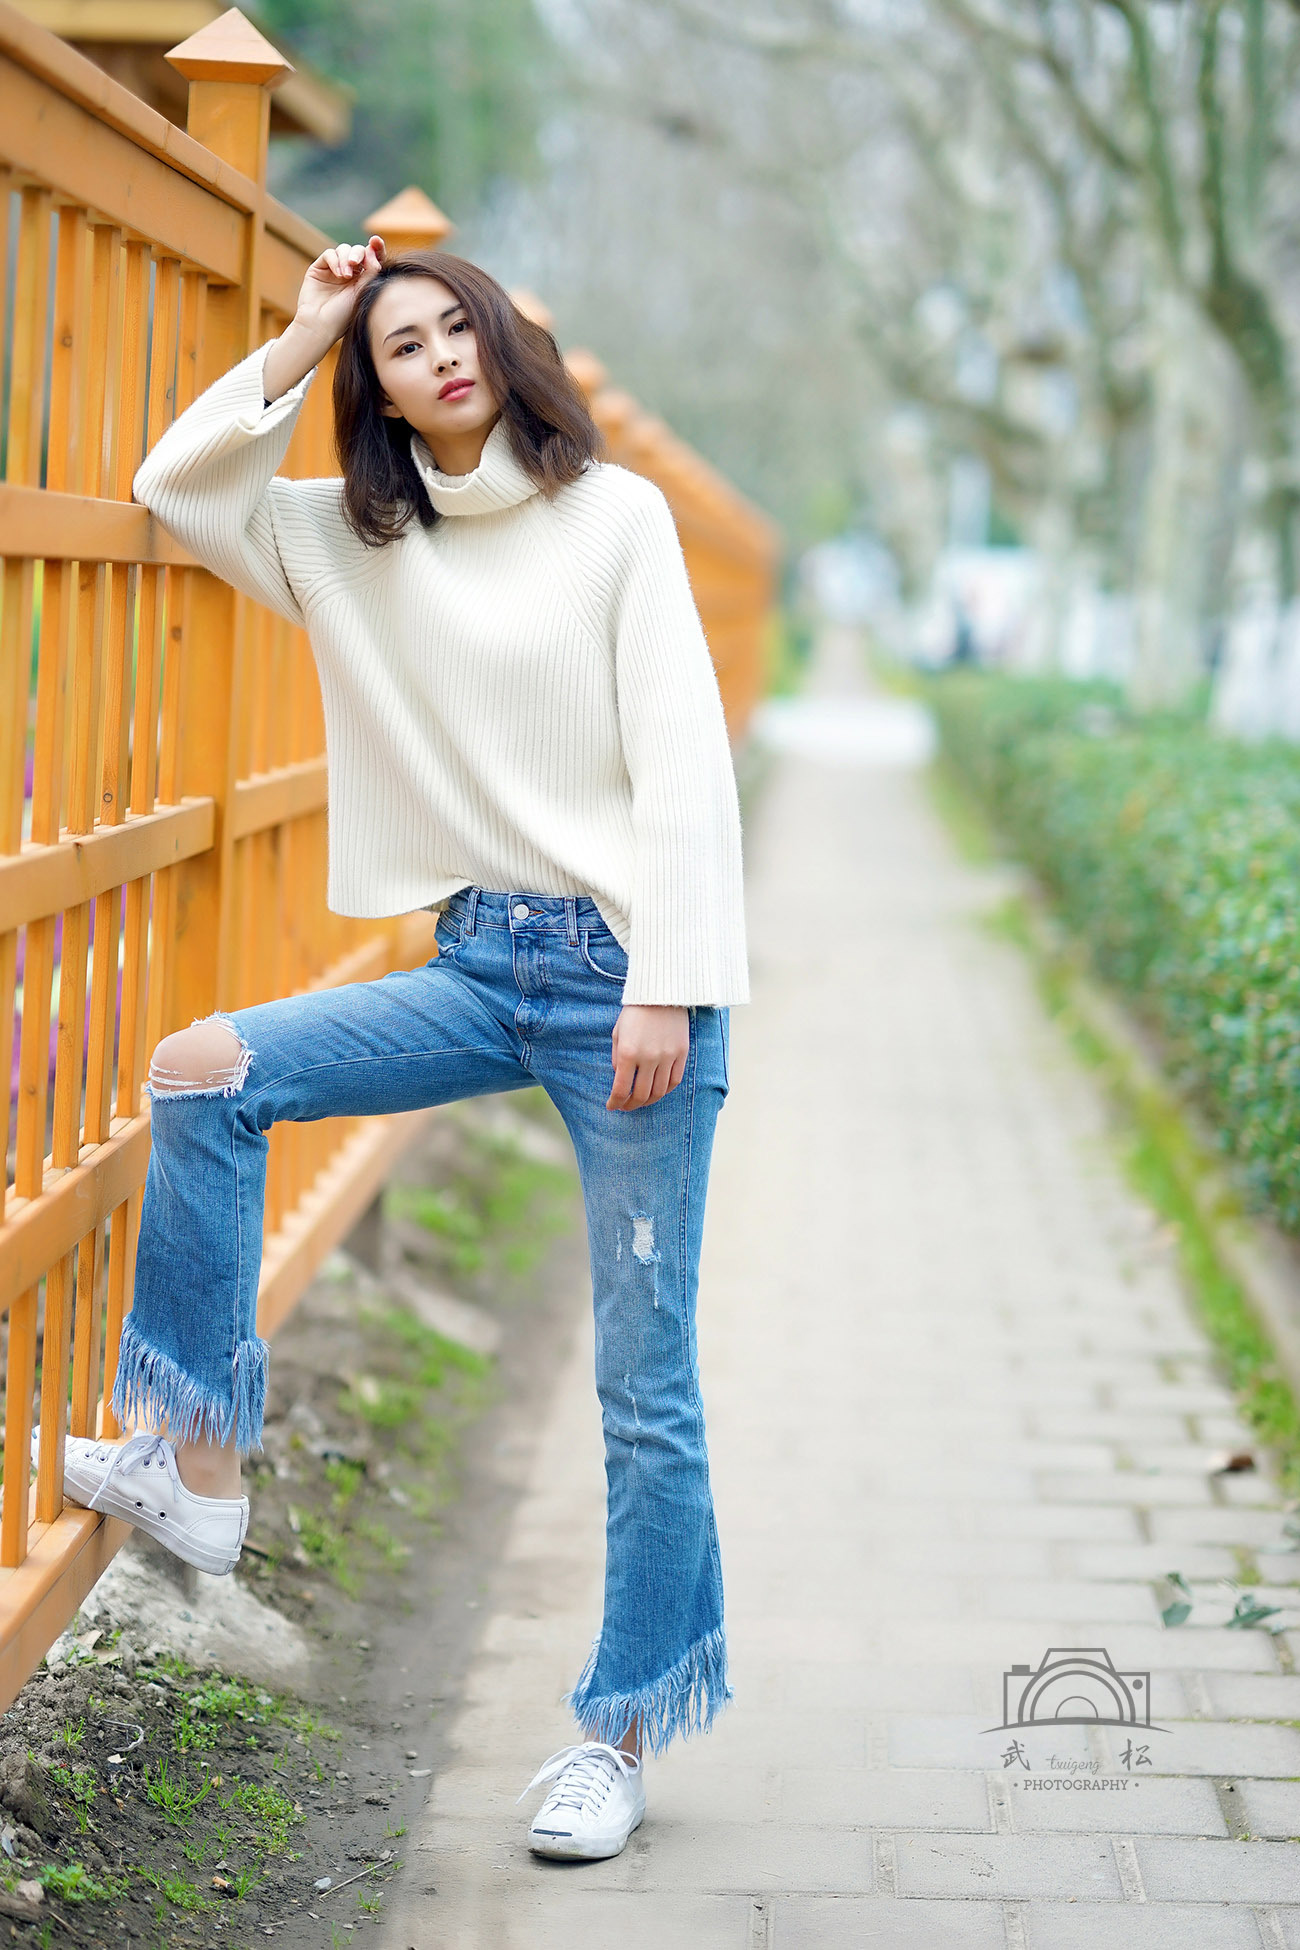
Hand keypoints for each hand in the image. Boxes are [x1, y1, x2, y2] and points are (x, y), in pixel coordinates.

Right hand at [263, 237, 386, 400]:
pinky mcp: (319, 269)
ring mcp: (334, 270)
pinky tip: (338, 273)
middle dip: (359, 253)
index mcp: (363, 280)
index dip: (375, 248)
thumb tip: (373, 249)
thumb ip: (371, 271)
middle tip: (356, 264)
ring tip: (346, 275)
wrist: (320, 326)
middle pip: (358, 251)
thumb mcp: (363, 292)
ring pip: (344, 250)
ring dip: (347, 258)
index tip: (377, 242)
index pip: (371, 258)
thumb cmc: (344, 315)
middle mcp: (349, 274)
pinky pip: (330, 254)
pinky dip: (335, 260)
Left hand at [607, 1005, 688, 1110]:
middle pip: (641, 1094)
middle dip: (630, 1105)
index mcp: (629, 1052)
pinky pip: (675, 1081)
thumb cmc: (635, 1012)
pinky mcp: (682, 1053)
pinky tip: (658, 1090)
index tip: (611, 1106)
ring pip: (660, 1091)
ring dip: (648, 1101)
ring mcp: (668, 1056)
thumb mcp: (618, 1033)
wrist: (661, 993)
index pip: (621, 1089)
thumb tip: (620, 1079)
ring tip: (641, 1101)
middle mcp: (649, 1058)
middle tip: (625, 1106)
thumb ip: (617, 1059)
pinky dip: (665, 1090)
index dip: (615, 1101)